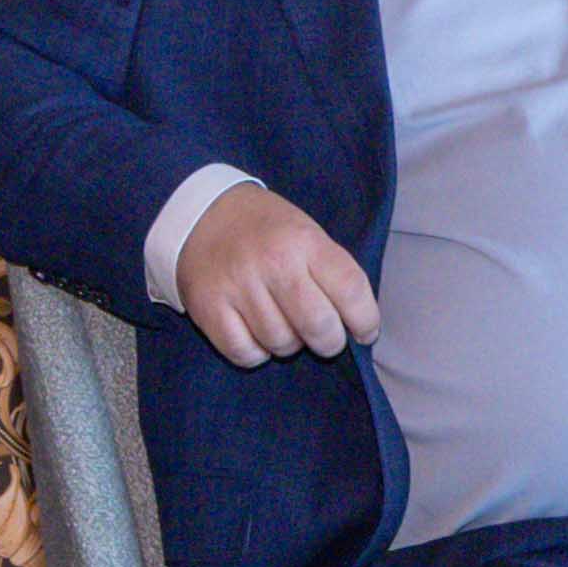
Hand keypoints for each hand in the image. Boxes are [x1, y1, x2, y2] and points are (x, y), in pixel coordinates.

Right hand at [176, 184, 381, 365]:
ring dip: (289, 344)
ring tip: (283, 323)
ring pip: (281, 344)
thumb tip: (356, 324)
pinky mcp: (208, 308)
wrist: (202, 213)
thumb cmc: (266, 230)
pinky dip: (256, 353)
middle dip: (329, 342)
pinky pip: (245, 353)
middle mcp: (273, 263)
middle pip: (318, 326)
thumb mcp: (306, 232)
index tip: (364, 332)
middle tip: (323, 336)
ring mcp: (238, 286)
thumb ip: (332, 272)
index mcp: (304, 241)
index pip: (351, 290)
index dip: (366, 321)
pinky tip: (256, 334)